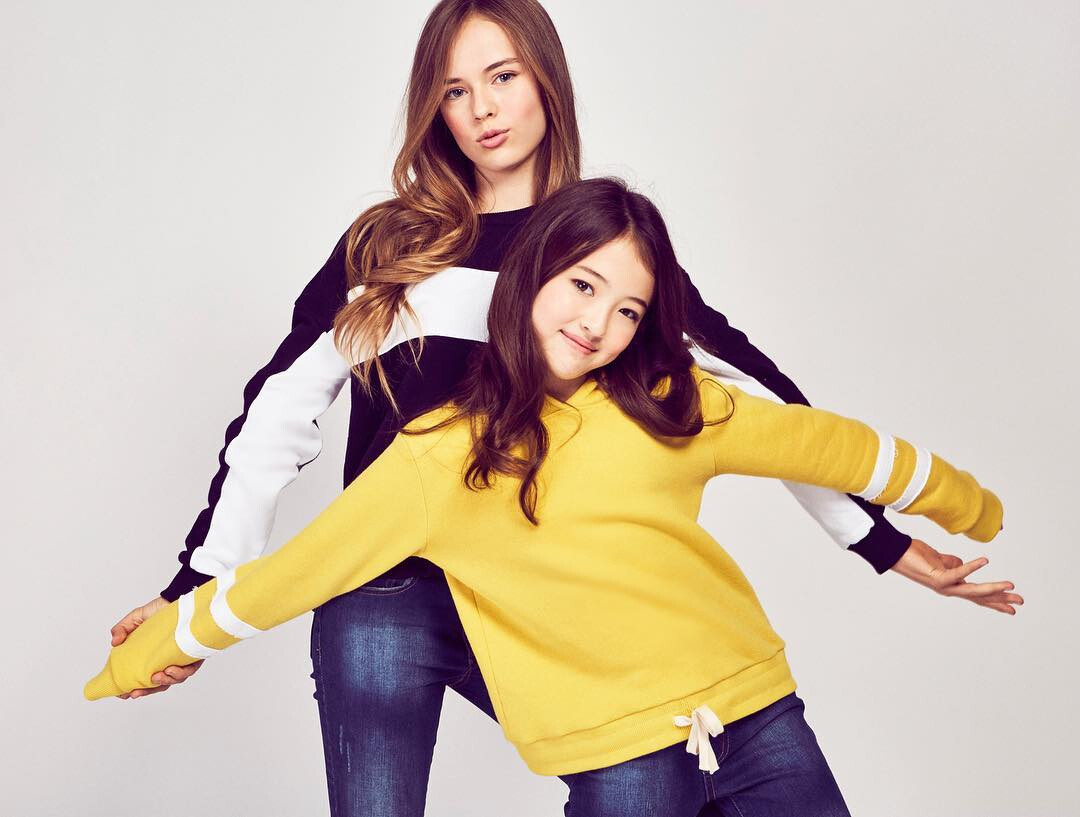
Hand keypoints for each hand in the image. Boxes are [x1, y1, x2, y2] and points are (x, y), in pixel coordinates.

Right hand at [109, 595, 204, 698]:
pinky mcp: (195, 654)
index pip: (144, 680)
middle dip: (147, 691)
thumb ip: (122, 629)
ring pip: (175, 679)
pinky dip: (180, 673)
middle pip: (159, 685)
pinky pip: (190, 669)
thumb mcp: (136, 618)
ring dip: (164, 681)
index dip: (135, 690)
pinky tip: (170, 669)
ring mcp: (181, 660)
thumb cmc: (158, 611)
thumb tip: (114, 643)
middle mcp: (167, 661)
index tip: (124, 694)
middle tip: (136, 692)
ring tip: (156, 677)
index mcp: (152, 659)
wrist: (177, 598)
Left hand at [890, 539, 1022, 614]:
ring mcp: (944, 585)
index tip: (1013, 608)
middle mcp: (950, 589)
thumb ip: (955, 564)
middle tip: (1020, 602)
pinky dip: (972, 567)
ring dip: (992, 589)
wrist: (898, 554)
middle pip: (980, 597)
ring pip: (972, 590)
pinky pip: (958, 573)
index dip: (995, 601)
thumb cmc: (918, 556)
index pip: (978, 596)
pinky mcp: (938, 577)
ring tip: (1010, 586)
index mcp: (953, 585)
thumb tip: (963, 564)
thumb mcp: (941, 560)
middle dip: (1000, 600)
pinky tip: (985, 561)